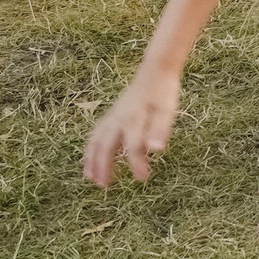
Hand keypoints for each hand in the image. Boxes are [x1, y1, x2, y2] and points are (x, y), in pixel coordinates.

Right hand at [84, 70, 182, 186]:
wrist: (155, 72)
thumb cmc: (164, 93)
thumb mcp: (168, 111)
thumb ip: (160, 130)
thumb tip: (156, 150)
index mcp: (133, 120)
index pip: (133, 148)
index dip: (137, 165)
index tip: (143, 179)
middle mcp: (118, 120)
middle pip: (105, 147)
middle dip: (103, 167)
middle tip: (103, 186)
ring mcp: (112, 117)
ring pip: (96, 141)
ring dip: (91, 160)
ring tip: (90, 177)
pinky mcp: (111, 115)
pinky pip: (96, 134)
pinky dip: (91, 148)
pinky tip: (91, 156)